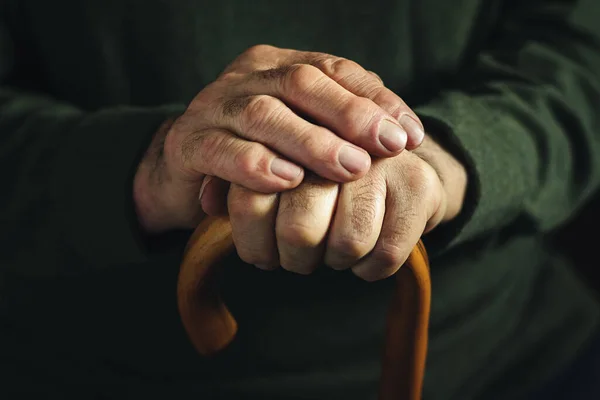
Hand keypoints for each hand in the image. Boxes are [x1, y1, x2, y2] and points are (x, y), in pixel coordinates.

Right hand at [134, 45, 424, 232]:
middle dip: (350, 115)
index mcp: (276, 66)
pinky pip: (222, 149)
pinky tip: (288, 181)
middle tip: (387, 146)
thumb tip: (406, 135)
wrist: (186, 172)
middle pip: (301, 83)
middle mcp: (245, 78)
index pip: (332, 69)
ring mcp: (213, 107)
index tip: (409, 134)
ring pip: (265, 114)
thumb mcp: (302, 135)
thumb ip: (342, 126)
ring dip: (311, 142)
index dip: (374, 99)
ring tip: (350, 167)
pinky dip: (256, 165)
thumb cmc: (257, 152)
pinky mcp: (188, 143)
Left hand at [227, 135, 466, 280]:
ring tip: (329, 256)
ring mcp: (384, 157)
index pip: (258, 188)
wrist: (397, 156)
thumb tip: (206, 201)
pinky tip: (365, 260)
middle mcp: (340, 132)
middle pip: (300, 224)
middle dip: (294, 257)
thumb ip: (238, 179)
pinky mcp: (419, 184)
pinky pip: (386, 251)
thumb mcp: (274, 166)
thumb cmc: (321, 170)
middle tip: (291, 261)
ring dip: (333, 262)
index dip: (253, 234)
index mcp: (292, 122)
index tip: (261, 258)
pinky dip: (370, 268)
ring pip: (347, 241)